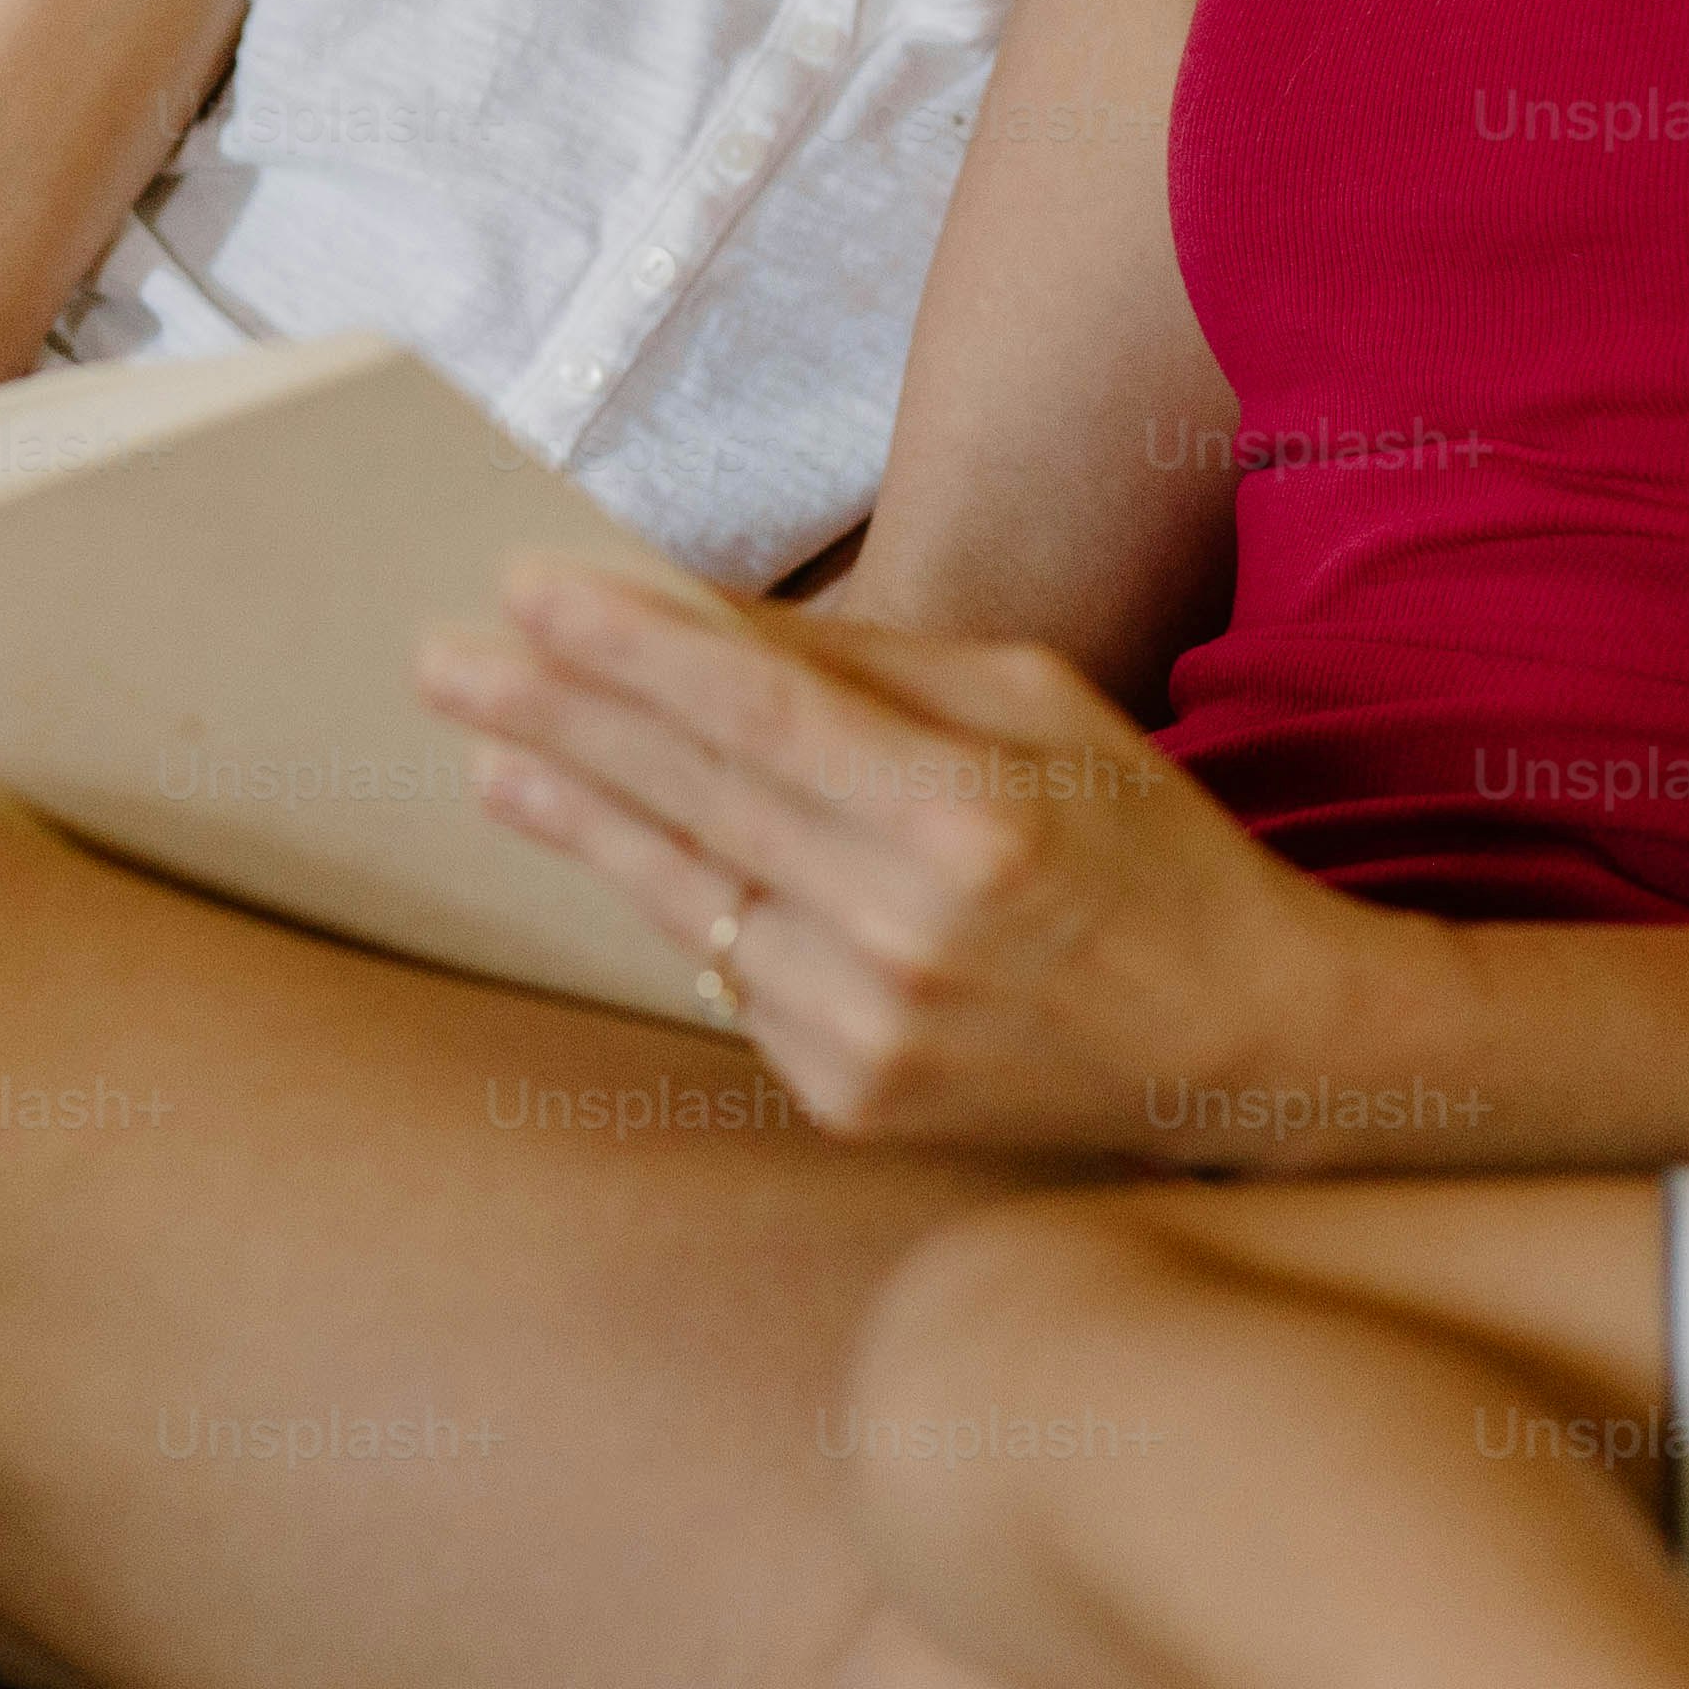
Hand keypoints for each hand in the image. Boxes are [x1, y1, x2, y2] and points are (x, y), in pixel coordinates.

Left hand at [419, 553, 1359, 1150]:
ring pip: (686, 898)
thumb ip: (869, 670)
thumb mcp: (1039, 708)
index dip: (627, 651)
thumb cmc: (1145, 846)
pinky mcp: (850, 1099)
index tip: (526, 590)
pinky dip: (674, 899)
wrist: (1242, 1048)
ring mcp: (871, 1034)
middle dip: (555, 718)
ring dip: (575, 815)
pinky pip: (733, 975)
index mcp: (968, 820)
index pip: (754, 717)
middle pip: (690, 802)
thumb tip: (700, 625)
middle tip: (447, 660)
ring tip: (488, 749)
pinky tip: (606, 838)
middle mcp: (906, 937)